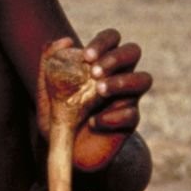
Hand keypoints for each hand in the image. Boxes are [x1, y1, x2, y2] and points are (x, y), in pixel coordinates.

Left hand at [36, 31, 151, 173]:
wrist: (68, 151)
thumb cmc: (59, 115)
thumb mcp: (46, 92)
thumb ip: (49, 65)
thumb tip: (65, 40)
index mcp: (100, 64)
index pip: (112, 39)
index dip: (104, 41)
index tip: (86, 56)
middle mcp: (118, 76)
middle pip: (133, 51)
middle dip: (116, 57)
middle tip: (95, 71)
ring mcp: (127, 99)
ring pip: (143, 79)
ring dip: (122, 81)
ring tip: (99, 90)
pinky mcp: (129, 123)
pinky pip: (132, 115)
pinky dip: (112, 117)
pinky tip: (93, 122)